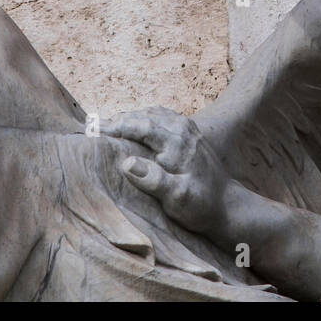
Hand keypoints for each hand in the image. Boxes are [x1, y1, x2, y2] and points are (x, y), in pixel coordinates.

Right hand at [104, 107, 233, 236]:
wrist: (228, 206)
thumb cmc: (201, 206)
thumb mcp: (178, 199)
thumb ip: (155, 180)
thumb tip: (127, 163)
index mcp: (177, 141)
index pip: (140, 125)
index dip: (116, 126)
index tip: (94, 130)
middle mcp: (182, 128)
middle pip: (143, 116)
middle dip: (118, 120)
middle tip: (92, 128)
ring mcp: (186, 127)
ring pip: (150, 114)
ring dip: (129, 119)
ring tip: (107, 128)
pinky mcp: (187, 132)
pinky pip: (159, 118)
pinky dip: (141, 120)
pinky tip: (131, 129)